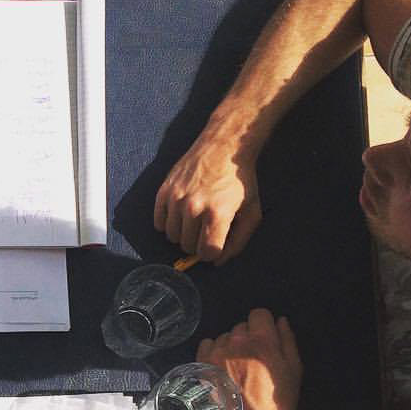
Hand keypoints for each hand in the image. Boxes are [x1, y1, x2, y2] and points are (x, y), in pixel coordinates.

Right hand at [153, 133, 260, 263]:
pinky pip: (158, 224)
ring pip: (172, 237)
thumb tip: (218, 261)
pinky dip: (168, 225)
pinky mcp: (163, 192)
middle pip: (187, 246)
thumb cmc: (240, 181)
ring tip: (194, 221)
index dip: (213, 253)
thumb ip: (239, 241)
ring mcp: (175, 199)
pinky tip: (180, 215)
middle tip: (206, 229)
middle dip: (198, 244)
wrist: (223, 147)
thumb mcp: (251, 211)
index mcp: (218, 213)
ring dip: (183, 234)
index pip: (207, 253)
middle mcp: (193, 207)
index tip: (216, 243)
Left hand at [197, 308, 302, 409]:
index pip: (258, 313)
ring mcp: (217, 353)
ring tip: (238, 368)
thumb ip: (287, 340)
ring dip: (231, 346)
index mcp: (261, 340)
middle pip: (241, 326)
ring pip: (224, 336)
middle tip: (254, 358)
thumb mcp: (294, 368)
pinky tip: (222, 367)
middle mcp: (236, 342)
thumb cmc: (277, 400)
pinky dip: (213, 351)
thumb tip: (281, 321)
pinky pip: (206, 345)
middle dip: (248, 337)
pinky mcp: (203, 364)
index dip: (263, 324)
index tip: (265, 335)